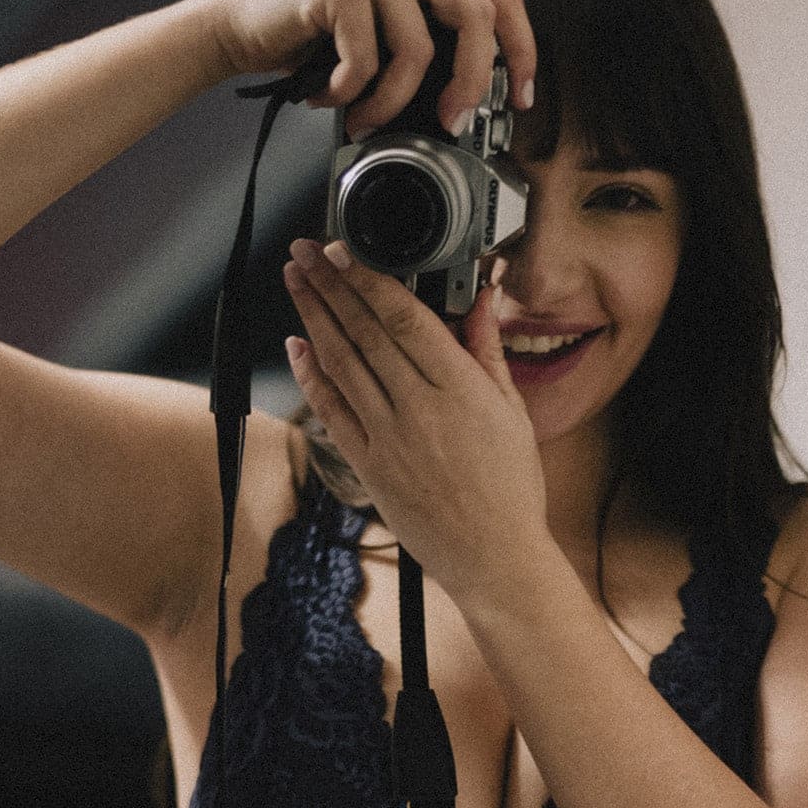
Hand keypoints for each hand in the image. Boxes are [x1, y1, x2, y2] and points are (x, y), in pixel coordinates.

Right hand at [204, 0, 535, 132]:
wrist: (241, 25)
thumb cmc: (312, 42)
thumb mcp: (383, 42)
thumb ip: (426, 48)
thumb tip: (471, 103)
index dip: (522, 50)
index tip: (521, 100)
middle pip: (474, 17)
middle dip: (469, 83)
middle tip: (449, 124)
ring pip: (416, 50)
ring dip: (388, 104)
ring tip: (360, 118)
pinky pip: (365, 60)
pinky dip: (346, 95)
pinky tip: (324, 94)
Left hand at [282, 239, 548, 606]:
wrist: (493, 557)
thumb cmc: (510, 487)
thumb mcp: (511, 411)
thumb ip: (487, 350)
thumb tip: (479, 299)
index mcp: (459, 388)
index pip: (403, 318)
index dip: (367, 279)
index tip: (345, 249)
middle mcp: (418, 409)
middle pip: (363, 332)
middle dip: (329, 284)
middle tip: (305, 249)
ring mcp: (388, 438)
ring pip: (340, 364)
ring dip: (312, 317)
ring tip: (295, 280)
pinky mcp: (369, 466)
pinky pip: (332, 411)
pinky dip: (310, 375)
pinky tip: (296, 345)